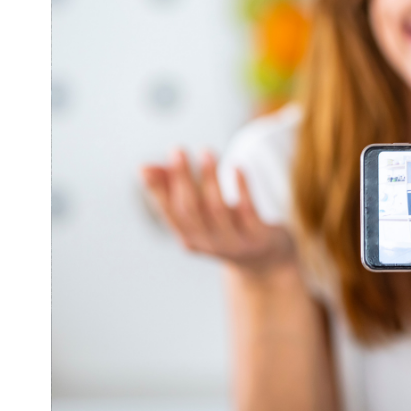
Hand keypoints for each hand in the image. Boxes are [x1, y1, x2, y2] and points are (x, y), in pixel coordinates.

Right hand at [141, 149, 293, 272]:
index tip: (146, 167)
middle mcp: (208, 243)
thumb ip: (174, 188)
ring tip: (206, 152)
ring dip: (210, 178)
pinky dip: (242, 189)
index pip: (168, 213)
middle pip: (190, 210)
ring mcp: (234, 242)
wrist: (266, 260)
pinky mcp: (258, 238)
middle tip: (177, 150)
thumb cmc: (227, 227)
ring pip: (217, 209)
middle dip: (182, 178)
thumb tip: (143, 167)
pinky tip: (237, 168)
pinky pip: (248, 211)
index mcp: (189, 237)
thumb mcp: (201, 212)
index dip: (157, 191)